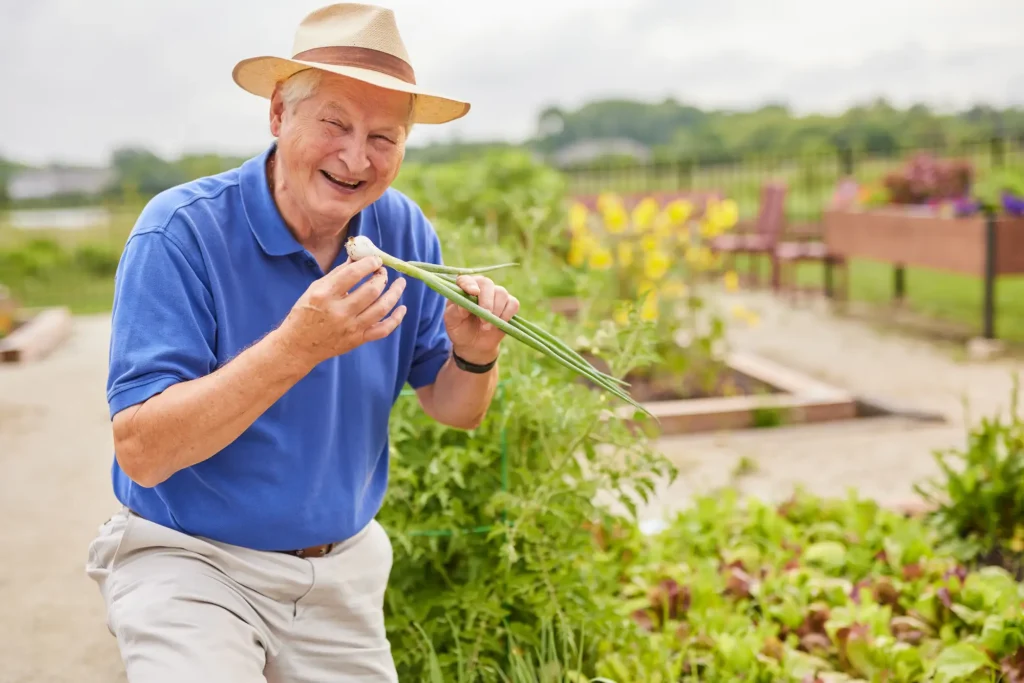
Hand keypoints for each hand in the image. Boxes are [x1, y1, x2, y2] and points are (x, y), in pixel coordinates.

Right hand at [279, 254, 406, 367]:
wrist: (299, 346)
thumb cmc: (305, 313)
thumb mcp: (315, 289)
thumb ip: (338, 274)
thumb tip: (357, 258)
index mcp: (325, 295)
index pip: (353, 274)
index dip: (368, 263)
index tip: (375, 260)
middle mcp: (340, 312)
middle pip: (371, 291)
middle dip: (381, 277)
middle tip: (382, 272)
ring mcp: (351, 328)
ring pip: (381, 308)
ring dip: (395, 293)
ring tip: (400, 283)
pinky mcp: (358, 340)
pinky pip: (383, 330)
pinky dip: (396, 319)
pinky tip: (402, 308)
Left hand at [445, 275, 518, 364]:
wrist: (473, 343)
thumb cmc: (459, 328)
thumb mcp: (452, 322)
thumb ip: (456, 311)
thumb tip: (464, 306)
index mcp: (463, 287)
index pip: (466, 279)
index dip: (469, 284)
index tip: (474, 292)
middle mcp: (480, 286)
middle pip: (487, 284)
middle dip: (486, 302)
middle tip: (483, 320)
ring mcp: (496, 293)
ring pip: (502, 293)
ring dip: (496, 312)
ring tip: (486, 327)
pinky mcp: (508, 303)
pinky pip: (513, 304)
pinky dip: (506, 315)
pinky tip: (498, 324)